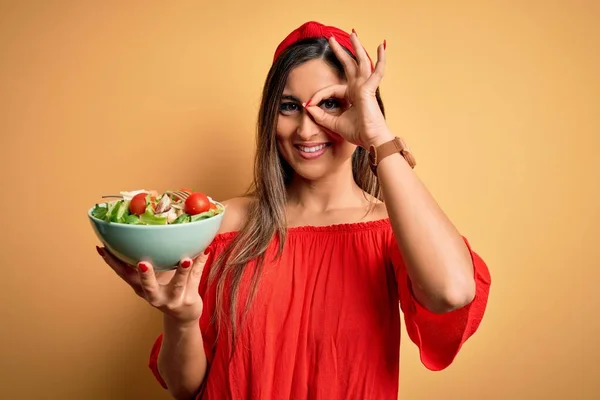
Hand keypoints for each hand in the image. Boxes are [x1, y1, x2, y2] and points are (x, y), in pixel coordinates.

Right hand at [96, 246, 207, 324]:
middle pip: (147, 287)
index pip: (124, 274)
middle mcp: (154, 296)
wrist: (183, 317)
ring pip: (177, 285)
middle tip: (143, 263)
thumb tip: (134, 230)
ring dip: (181, 272)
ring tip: (185, 260)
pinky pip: (196, 278)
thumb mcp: (153, 277)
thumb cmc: (165, 289)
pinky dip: (200, 263)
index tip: (102, 248)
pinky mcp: (188, 299)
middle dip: (145, 276)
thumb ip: (146, 259)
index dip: (112, 262)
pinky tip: (205, 251)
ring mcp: (173, 299)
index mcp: (141, 287)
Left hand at [304, 32, 392, 147]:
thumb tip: (308, 108)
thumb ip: (321, 116)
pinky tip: (382, 46)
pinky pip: (376, 71)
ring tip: (353, 33)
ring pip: (360, 62)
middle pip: (348, 65)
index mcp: (351, 95)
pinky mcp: (369, 88)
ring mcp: (365, 87)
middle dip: (340, 52)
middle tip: (331, 39)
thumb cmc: (358, 133)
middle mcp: (358, 88)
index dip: (318, 96)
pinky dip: (381, 59)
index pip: (331, 89)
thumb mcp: (334, 123)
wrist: (370, 139)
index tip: (308, 104)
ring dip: (357, 47)